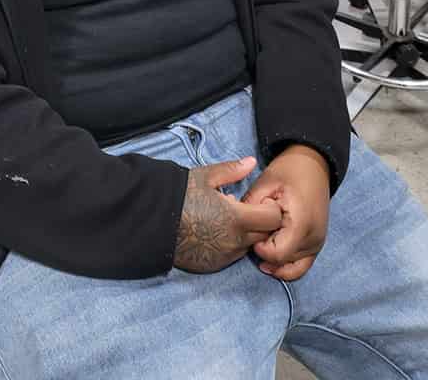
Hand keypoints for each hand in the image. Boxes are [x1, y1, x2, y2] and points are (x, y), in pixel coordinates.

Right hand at [174, 157, 284, 273]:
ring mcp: (224, 256)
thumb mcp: (207, 176)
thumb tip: (252, 162)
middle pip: (265, 236)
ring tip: (230, 220)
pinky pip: (233, 256)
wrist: (154, 221)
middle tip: (248, 210)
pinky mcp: (214, 265)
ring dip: (248, 235)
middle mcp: (235, 242)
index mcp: (237, 218)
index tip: (260, 201)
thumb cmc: (181, 195)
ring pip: (250, 247)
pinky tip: (218, 232)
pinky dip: (232, 245)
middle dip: (262, 223)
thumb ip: (233, 170)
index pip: (273, 218)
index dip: (271, 208)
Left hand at [241, 145, 329, 280]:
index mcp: (301, 223)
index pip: (277, 254)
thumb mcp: (265, 182)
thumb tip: (241, 225)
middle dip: (265, 251)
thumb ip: (252, 205)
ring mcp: (318, 243)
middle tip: (257, 231)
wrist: (313, 165)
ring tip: (263, 242)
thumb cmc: (288, 171)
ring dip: (275, 259)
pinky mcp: (317, 244)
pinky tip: (271, 261)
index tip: (253, 231)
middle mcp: (313, 238)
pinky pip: (301, 267)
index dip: (260, 248)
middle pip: (283, 261)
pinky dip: (286, 266)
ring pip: (291, 267)